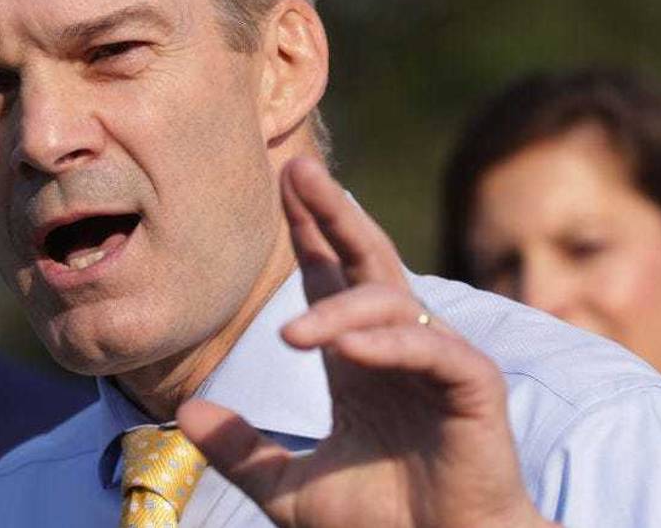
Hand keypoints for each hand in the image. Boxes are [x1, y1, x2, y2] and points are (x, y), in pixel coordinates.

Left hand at [178, 158, 554, 527]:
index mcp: (358, 360)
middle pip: (366, 260)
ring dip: (342, 311)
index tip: (279, 183)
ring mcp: (439, 363)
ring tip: (291, 337)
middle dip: (334, 213)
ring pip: (393, 303)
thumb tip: (186, 411)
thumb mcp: (291, 489)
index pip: (330, 278)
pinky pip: (434, 351)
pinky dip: (392, 345)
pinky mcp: (475, 388)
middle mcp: (398, 348)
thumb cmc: (382, 525)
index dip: (309, 230)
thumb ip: (243, 450)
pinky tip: (349, 348)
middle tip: (298, 168)